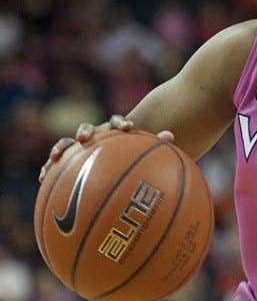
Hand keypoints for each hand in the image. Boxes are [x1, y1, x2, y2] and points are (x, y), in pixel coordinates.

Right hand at [38, 115, 174, 182]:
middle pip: (89, 128)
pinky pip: (57, 164)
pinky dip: (49, 168)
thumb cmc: (137, 160)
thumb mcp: (148, 155)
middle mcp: (97, 138)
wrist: (121, 168)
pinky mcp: (68, 162)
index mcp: (116, 134)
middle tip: (86, 138)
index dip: (120, 123)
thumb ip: (157, 145)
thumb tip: (170, 135)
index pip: (117, 123)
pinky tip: (42, 177)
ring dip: (61, 147)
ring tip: (55, 157)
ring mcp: (81, 149)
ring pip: (68, 144)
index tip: (127, 128)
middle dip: (86, 130)